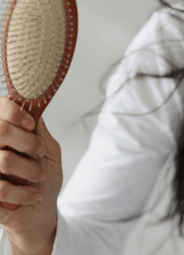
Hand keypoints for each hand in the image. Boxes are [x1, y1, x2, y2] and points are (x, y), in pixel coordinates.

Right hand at [0, 97, 62, 252]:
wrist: (41, 212)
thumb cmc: (43, 178)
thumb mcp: (48, 149)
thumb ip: (39, 130)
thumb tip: (35, 103)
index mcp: (2, 133)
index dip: (13, 112)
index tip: (30, 124)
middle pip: (0, 131)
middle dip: (28, 143)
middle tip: (39, 153)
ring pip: (3, 160)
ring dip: (30, 169)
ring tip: (38, 176)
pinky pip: (1, 188)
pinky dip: (24, 193)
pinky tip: (32, 195)